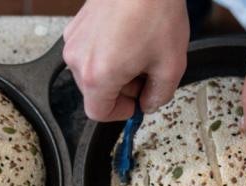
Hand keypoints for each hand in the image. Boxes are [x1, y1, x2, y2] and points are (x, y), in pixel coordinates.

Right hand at [63, 0, 189, 120]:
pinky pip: (91, 51)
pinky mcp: (77, 24)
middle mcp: (78, 58)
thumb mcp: (170, 66)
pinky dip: (109, 52)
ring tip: (140, 51)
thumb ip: (159, 96)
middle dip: (122, 89)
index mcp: (98, 76)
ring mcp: (75, 39)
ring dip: (116, 70)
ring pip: (93, 71)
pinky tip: (130, 37)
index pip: (98, 113)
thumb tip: (150, 103)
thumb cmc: (155, 12)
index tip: (135, 104)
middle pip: (96, 91)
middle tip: (146, 72)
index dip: (120, 113)